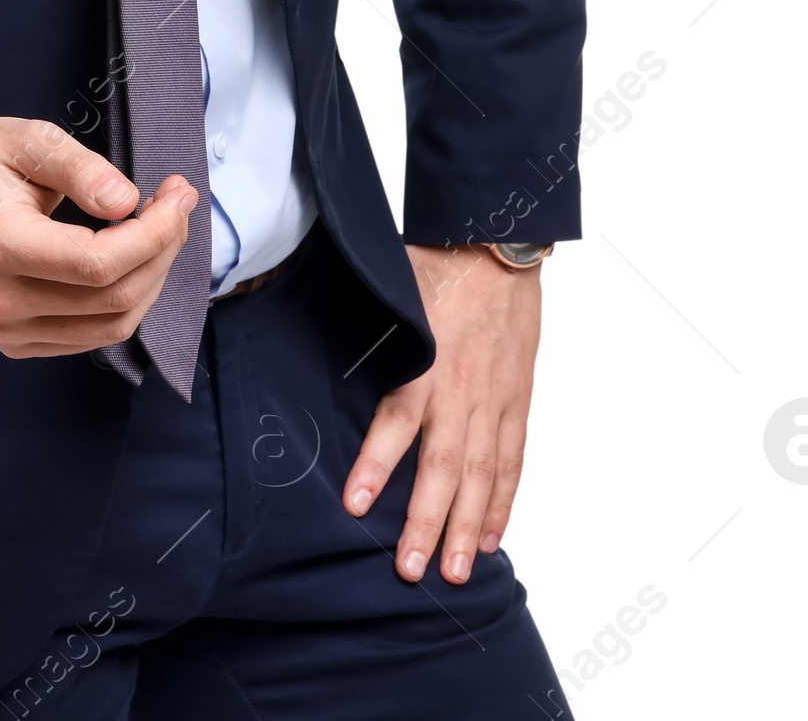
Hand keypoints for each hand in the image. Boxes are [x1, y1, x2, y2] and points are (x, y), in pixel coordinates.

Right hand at [0, 117, 197, 358]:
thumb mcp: (24, 139)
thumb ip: (77, 166)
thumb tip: (126, 200)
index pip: (97, 263)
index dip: (154, 234)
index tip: (178, 194)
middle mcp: (1, 301)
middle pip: (112, 298)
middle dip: (163, 250)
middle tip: (177, 203)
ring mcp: (7, 330)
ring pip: (111, 325)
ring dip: (152, 277)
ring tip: (161, 228)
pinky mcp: (17, 343)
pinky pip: (91, 335)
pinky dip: (126, 300)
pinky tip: (130, 257)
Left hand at [342, 243, 541, 584]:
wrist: (496, 246)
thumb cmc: (435, 264)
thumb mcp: (389, 292)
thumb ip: (363, 331)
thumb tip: (301, 337)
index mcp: (425, 359)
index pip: (398, 419)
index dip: (376, 463)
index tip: (355, 503)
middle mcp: (461, 387)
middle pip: (444, 465)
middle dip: (427, 520)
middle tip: (411, 568)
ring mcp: (494, 398)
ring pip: (481, 474)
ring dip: (467, 526)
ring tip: (453, 572)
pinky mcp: (517, 400)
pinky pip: (511, 459)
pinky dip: (502, 501)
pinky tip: (489, 536)